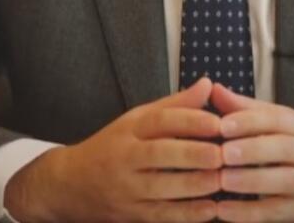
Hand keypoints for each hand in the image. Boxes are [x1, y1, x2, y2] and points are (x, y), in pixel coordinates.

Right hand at [3, 77, 222, 222]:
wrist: (70, 184)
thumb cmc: (113, 146)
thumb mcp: (137, 119)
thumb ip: (175, 105)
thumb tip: (207, 84)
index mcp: (130, 129)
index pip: (160, 121)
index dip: (189, 121)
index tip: (218, 123)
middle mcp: (125, 157)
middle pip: (159, 154)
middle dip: (192, 154)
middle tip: (222, 154)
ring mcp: (126, 188)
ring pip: (161, 188)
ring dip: (194, 186)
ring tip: (222, 180)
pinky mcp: (131, 214)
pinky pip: (161, 215)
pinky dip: (186, 214)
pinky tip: (210, 210)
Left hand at [210, 82, 293, 222]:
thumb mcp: (291, 122)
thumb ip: (251, 109)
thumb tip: (214, 90)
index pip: (278, 119)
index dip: (251, 121)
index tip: (223, 124)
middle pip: (282, 148)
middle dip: (252, 150)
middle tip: (224, 153)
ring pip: (283, 181)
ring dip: (252, 182)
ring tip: (223, 181)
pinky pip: (277, 212)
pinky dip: (251, 214)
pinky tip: (225, 211)